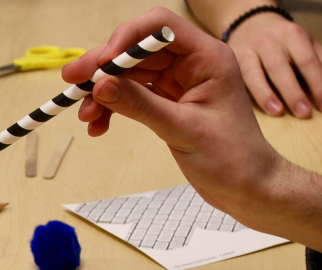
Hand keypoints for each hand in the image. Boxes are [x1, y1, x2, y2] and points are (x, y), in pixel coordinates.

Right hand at [63, 7, 321, 258]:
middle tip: (72, 82)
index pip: (160, 26)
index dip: (126, 37)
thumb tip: (100, 85)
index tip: (101, 63)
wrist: (249, 189)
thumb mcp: (183, 130)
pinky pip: (133, 95)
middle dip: (104, 67)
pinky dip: (113, 106)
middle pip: (137, 50)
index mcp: (207, 57)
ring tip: (85, 115)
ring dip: (104, 91)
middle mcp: (192, 63)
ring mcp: (179, 82)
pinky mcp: (169, 102)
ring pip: (130, 74)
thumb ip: (140, 105)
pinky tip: (99, 125)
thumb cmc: (233, 159)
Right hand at [227, 14, 321, 117]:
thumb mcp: (308, 46)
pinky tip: (260, 106)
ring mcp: (248, 49)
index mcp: (293, 34)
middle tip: (305, 113)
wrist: (249, 22)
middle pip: (281, 67)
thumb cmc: (284, 41)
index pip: (308, 60)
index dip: (319, 84)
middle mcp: (269, 40)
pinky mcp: (233, 59)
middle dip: (294, 91)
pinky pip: (241, 78)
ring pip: (256, 72)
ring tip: (279, 112)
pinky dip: (252, 93)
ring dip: (267, 94)